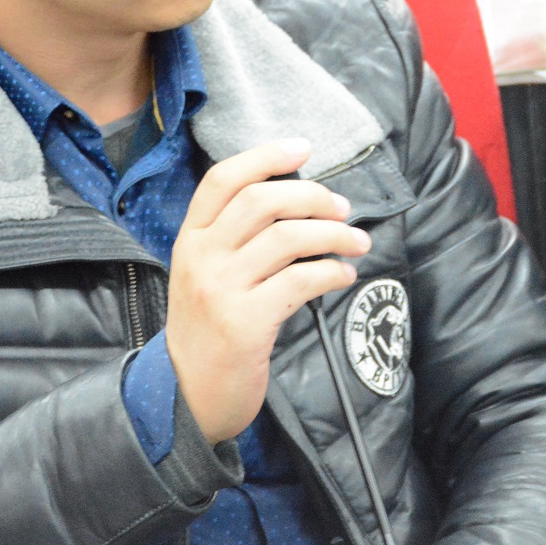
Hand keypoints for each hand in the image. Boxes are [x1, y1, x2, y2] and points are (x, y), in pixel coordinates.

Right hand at [165, 138, 370, 443]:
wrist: (188, 396)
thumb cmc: (209, 331)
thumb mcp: (206, 276)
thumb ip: (234, 240)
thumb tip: (298, 202)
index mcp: (190, 239)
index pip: (222, 180)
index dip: (265, 155)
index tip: (303, 148)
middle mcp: (201, 258)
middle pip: (262, 200)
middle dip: (313, 196)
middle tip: (342, 208)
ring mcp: (221, 289)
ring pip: (287, 237)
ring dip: (334, 235)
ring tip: (357, 242)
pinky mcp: (246, 322)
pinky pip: (301, 281)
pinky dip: (332, 273)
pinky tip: (344, 276)